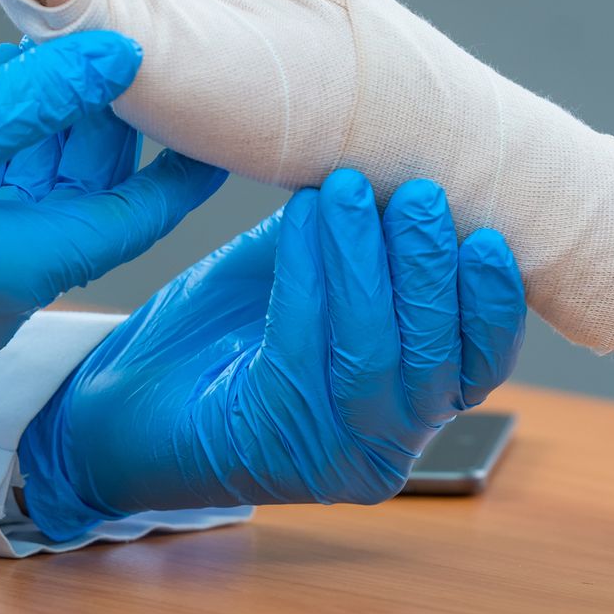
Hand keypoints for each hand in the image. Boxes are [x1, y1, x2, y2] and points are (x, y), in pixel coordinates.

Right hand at [0, 31, 224, 392]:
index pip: (140, 214)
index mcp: (31, 268)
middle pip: (82, 197)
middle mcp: (7, 289)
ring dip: (37, 128)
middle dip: (95, 121)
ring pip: (28, 196)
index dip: (183, 163)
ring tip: (35, 56)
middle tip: (106, 49)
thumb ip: (35, 99)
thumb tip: (120, 56)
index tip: (219, 117)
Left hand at [16, 170, 526, 540]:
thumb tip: (394, 156)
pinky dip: (305, 277)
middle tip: (416, 192)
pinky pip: (300, 352)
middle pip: (435, 359)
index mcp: (413, 406)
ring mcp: (332, 457)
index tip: (487, 233)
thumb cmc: (220, 336)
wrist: (120, 408)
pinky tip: (297, 219)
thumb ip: (360, 239)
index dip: (493, 304)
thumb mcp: (308, 276)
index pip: (480, 364)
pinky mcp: (272, 451)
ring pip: (373, 355)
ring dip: (365, 264)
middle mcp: (387, 444)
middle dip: (430, 269)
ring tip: (347, 189)